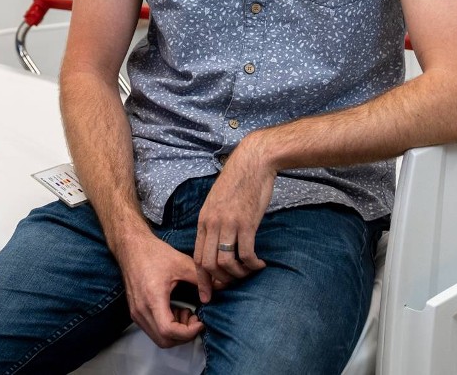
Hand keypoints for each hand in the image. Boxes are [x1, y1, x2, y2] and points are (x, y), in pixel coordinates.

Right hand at [116, 234, 210, 348]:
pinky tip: (177, 310)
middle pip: (164, 340)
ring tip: (187, 312)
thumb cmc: (153, 253)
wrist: (131, 247)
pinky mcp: (136, 312)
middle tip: (196, 319)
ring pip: (158, 338)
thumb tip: (217, 290)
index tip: (200, 322)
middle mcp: (141, 310)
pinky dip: (168, 328)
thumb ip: (201, 279)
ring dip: (176, 332)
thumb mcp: (182, 263)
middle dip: (184, 335)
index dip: (188, 332)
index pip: (169, 331)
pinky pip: (153, 330)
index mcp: (152, 298)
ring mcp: (136, 313)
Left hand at [194, 142, 273, 288]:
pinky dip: (252, 265)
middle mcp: (212, 224)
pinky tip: (260, 265)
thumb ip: (214, 221)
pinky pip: (245, 254)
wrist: (253, 162)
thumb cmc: (238, 182)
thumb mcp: (217, 202)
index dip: (202, 279)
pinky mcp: (246, 223)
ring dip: (237, 274)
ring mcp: (228, 224)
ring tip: (248, 273)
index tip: (208, 293)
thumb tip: (216, 242)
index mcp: (203, 220)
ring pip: (225, 262)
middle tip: (232, 286)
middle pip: (208, 264)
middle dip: (219, 281)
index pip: (197, 257)